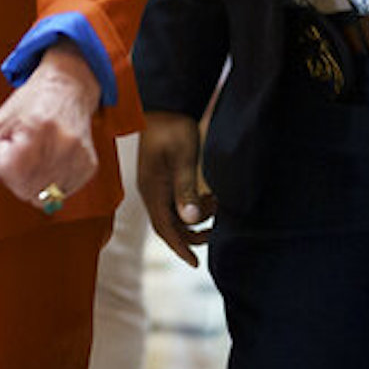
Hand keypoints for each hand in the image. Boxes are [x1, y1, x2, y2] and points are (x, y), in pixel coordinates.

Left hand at [0, 42, 98, 211]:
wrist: (66, 88)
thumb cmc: (30, 103)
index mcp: (37, 127)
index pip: (11, 174)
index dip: (4, 163)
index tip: (10, 144)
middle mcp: (63, 142)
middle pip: (27, 191)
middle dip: (18, 177)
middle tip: (24, 150)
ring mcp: (79, 156)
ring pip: (45, 198)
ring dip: (35, 182)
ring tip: (39, 154)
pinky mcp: (89, 167)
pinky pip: (62, 194)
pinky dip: (52, 183)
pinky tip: (52, 161)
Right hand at [136, 110, 213, 265]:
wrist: (165, 105)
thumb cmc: (172, 128)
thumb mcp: (183, 158)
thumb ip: (186, 188)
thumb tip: (190, 219)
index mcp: (153, 189)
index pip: (164, 228)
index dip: (179, 247)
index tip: (195, 263)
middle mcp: (152, 191)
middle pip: (169, 225)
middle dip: (191, 235)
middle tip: (215, 234)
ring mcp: (156, 185)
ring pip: (175, 214)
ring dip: (195, 217)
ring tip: (216, 205)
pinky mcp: (163, 178)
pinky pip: (177, 202)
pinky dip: (193, 205)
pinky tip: (208, 196)